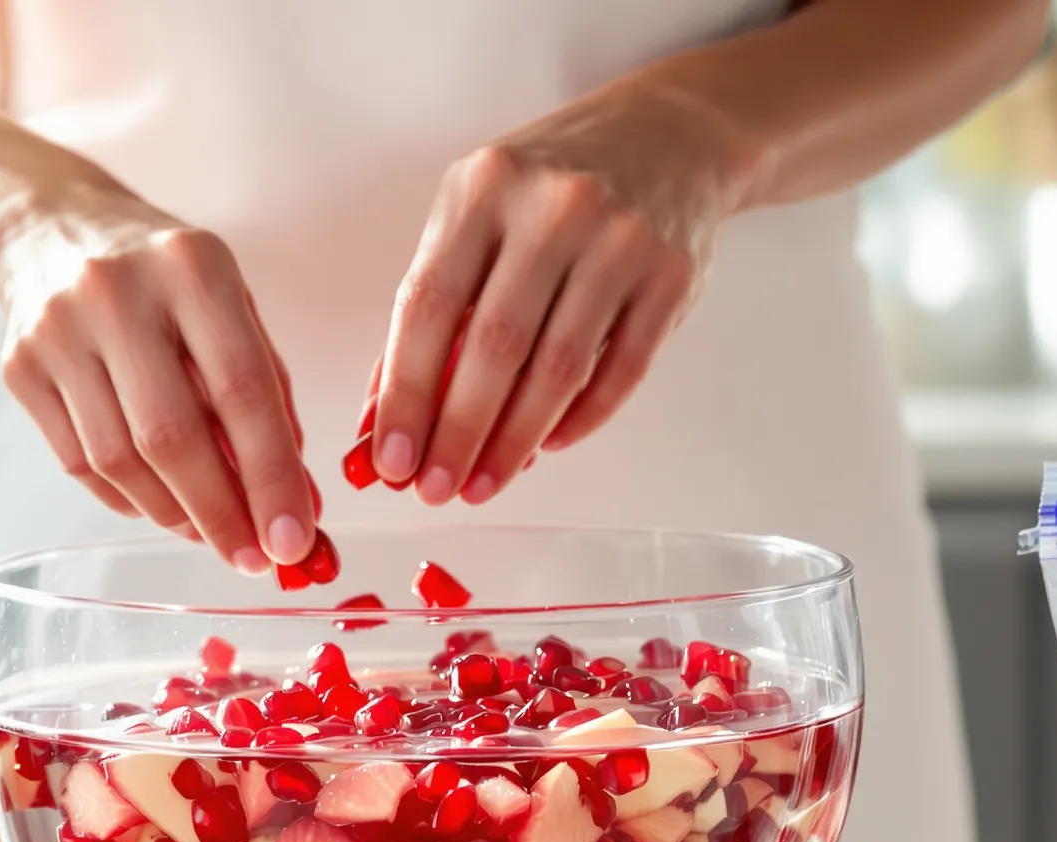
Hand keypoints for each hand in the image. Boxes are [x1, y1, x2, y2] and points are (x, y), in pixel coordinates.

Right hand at [0, 193, 315, 571]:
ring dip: (175, 515)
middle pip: (171, 436)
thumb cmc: (163, 279)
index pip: (240, 389)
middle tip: (254, 559)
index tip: (295, 537)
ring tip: (212, 534)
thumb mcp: (229, 305)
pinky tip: (163, 506)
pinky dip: (130, 500)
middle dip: (220, 514)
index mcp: (192, 266)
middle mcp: (117, 293)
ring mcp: (58, 331)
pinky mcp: (19, 368)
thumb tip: (292, 501)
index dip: (271, 475)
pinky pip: (80, 464)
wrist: (49, 230)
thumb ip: (266, 394)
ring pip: (120, 461)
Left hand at [368, 88, 742, 504]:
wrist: (669, 135)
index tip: (389, 459)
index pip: (428, 306)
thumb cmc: (551, 190)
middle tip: (436, 490)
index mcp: (483, 189)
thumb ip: (433, 309)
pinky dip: (580, 419)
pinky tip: (548, 445)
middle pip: (494, 346)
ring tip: (485, 483)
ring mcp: (619, 239)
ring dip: (516, 441)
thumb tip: (385, 416)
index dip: (404, 392)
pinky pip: (621, 369)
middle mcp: (553, 208)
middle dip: (458, 433)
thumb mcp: (478, 217)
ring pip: (559, 368)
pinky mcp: (671, 274)